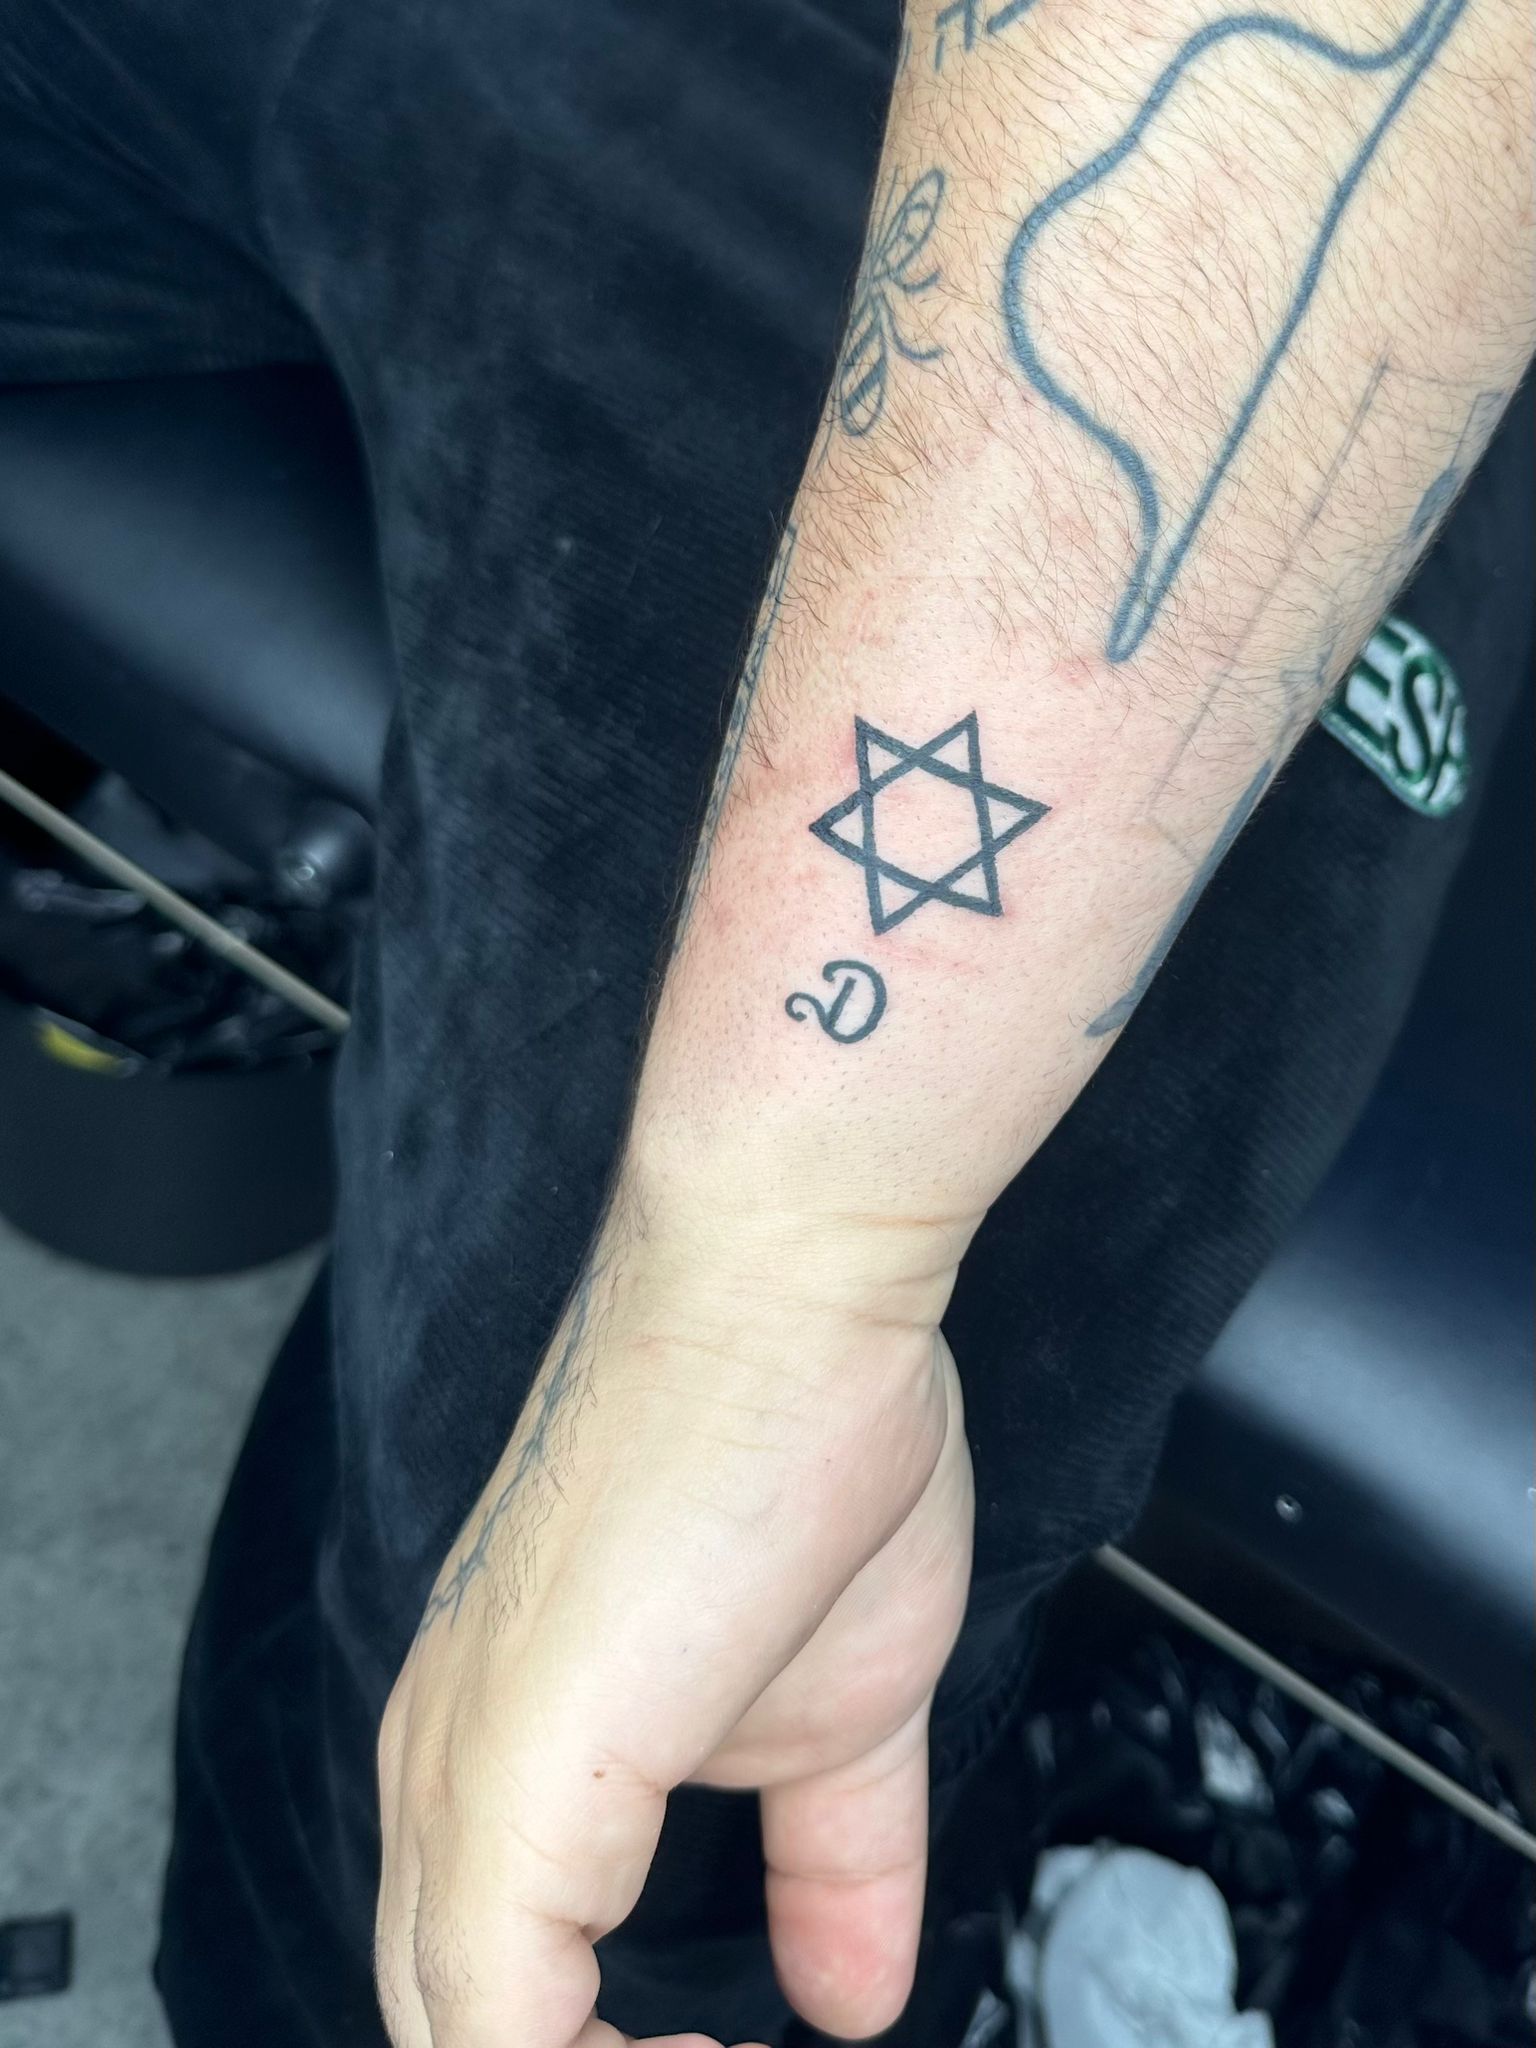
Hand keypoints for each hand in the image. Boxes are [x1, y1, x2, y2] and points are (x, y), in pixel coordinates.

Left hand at [374, 1197, 973, 2047]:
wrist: (783, 1289)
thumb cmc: (795, 1442)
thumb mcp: (838, 1712)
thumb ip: (833, 1866)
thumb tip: (856, 2002)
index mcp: (498, 1744)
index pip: (481, 1975)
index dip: (591, 2045)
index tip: (709, 2043)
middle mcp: (442, 1762)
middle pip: (442, 2015)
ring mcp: (460, 1770)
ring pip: (445, 2029)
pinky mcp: (508, 1776)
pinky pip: (491, 2029)